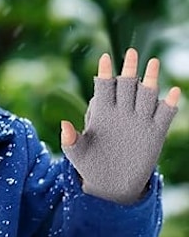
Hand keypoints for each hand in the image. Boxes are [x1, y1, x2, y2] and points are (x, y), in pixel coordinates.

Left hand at [61, 48, 180, 203]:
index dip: (104, 72)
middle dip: (129, 68)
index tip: (104, 57)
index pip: (103, 87)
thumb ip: (70, 140)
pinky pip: (164, 115)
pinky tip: (172, 93)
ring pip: (146, 95)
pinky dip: (169, 105)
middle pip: (126, 85)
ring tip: (153, 62)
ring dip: (150, 79)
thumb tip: (64, 125)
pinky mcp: (154, 134)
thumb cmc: (89, 165)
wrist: (110, 184)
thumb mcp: (76, 153)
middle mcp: (122, 112)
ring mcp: (139, 121)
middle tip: (132, 52)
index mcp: (101, 113)